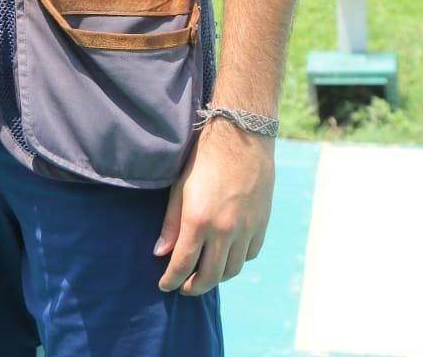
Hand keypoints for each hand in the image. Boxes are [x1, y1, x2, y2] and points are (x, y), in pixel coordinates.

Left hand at [154, 119, 274, 295]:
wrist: (241, 135)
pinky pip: (248, 255)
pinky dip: (236, 261)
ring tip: (204, 273)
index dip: (171, 280)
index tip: (164, 285)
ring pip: (231, 270)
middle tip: (183, 286)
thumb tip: (161, 253)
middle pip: (209, 276)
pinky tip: (226, 255)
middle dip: (193, 286)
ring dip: (216, 277)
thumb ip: (171, 223)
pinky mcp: (261, 224)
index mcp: (198, 220)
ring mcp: (246, 229)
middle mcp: (224, 230)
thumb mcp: (180, 186)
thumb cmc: (204, 157)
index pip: (183, 264)